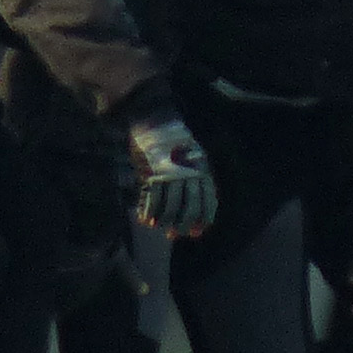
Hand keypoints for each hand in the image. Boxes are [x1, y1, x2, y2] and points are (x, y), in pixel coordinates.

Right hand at [128, 114, 216, 235]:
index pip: (207, 202)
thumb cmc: (174, 140)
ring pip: (170, 207)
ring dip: (164, 221)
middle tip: (174, 235)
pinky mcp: (152, 173)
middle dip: (182, 225)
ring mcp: (170, 174)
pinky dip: (148, 212)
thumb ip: (194, 179)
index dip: (202, 220)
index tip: (196, 233)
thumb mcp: (193, 156)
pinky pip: (152, 199)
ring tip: (158, 227)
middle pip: (189, 209)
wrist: (155, 118)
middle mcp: (188, 174)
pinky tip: (145, 219)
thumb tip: (191, 206)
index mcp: (202, 169)